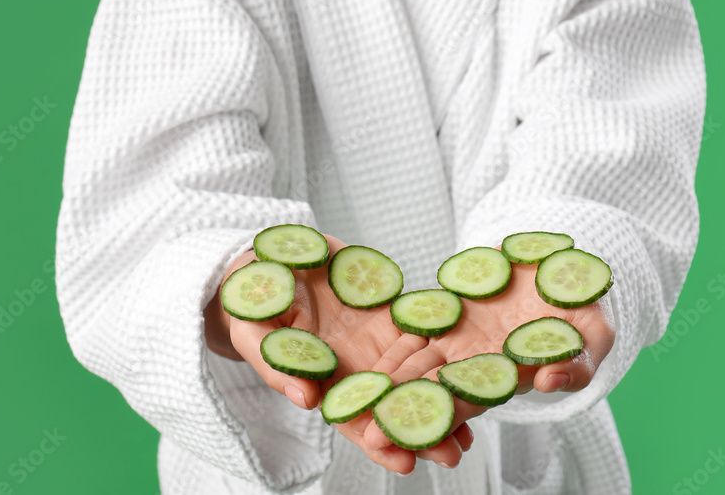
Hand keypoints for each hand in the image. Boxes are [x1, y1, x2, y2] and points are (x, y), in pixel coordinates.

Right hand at [203, 234, 472, 473]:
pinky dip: (443, 345)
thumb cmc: (251, 301)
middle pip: (395, 404)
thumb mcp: (253, 332)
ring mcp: (375, 339)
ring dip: (442, 395)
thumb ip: (277, 365)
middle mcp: (355, 366)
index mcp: (324, 380)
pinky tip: (468, 359)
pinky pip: (418, 328)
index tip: (406, 463)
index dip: (380, 444)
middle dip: (424, 429)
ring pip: (415, 374)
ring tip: (474, 417)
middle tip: (454, 451)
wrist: (266, 261)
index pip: (356, 422)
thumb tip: (304, 400)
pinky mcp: (387, 309)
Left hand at [360, 257, 615, 454]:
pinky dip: (392, 345)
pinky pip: (415, 329)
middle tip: (368, 437)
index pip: (468, 403)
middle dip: (400, 415)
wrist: (560, 268)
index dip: (439, 422)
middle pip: (431, 392)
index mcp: (507, 376)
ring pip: (415, 365)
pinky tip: (365, 361)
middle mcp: (477, 364)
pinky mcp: (448, 313)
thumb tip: (548, 382)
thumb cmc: (583, 309)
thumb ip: (576, 364)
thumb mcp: (595, 336)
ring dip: (386, 385)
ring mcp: (459, 339)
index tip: (409, 439)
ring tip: (353, 404)